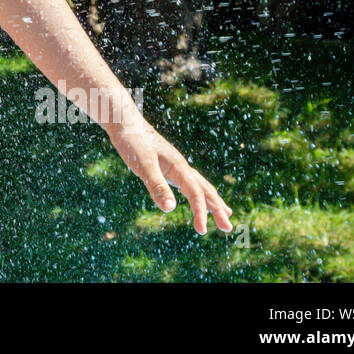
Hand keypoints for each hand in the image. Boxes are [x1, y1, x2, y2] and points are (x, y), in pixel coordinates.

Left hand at [105, 118, 233, 234]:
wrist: (124, 122)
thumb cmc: (132, 142)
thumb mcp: (143, 166)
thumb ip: (157, 186)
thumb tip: (170, 209)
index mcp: (179, 167)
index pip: (196, 194)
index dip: (201, 212)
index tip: (202, 231)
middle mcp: (181, 166)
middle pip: (205, 190)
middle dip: (218, 209)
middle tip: (229, 228)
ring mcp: (176, 164)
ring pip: (200, 184)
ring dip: (213, 200)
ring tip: (225, 213)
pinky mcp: (168, 164)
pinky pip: (189, 181)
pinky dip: (198, 192)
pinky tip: (195, 196)